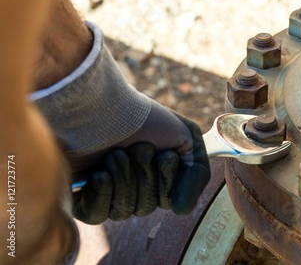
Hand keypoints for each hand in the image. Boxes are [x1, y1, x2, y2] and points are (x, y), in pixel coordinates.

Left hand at [73, 114, 209, 223]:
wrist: (103, 107)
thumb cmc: (145, 118)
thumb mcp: (188, 139)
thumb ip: (196, 175)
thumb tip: (180, 210)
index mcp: (157, 176)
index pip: (169, 200)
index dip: (167, 178)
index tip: (164, 153)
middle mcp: (132, 187)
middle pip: (146, 206)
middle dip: (144, 174)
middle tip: (137, 147)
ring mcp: (106, 193)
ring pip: (123, 210)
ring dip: (123, 177)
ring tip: (115, 152)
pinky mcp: (81, 197)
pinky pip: (97, 215)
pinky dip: (102, 192)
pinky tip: (100, 172)